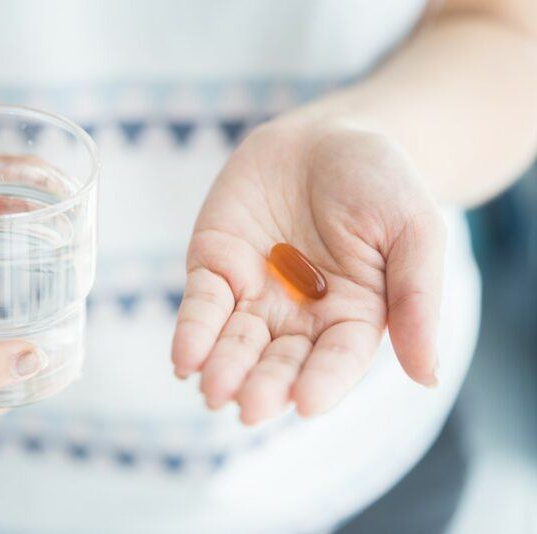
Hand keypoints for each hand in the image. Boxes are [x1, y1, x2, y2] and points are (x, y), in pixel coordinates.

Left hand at [171, 118, 444, 424]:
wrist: (329, 135)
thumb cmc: (382, 183)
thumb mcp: (414, 231)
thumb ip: (417, 298)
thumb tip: (429, 376)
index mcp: (353, 317)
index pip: (338, 359)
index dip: (323, 382)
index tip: (306, 403)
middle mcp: (299, 317)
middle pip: (280, 359)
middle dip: (264, 384)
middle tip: (249, 409)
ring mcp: (254, 294)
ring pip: (235, 340)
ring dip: (223, 367)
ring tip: (214, 390)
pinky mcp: (216, 266)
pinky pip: (202, 304)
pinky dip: (192, 331)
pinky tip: (184, 359)